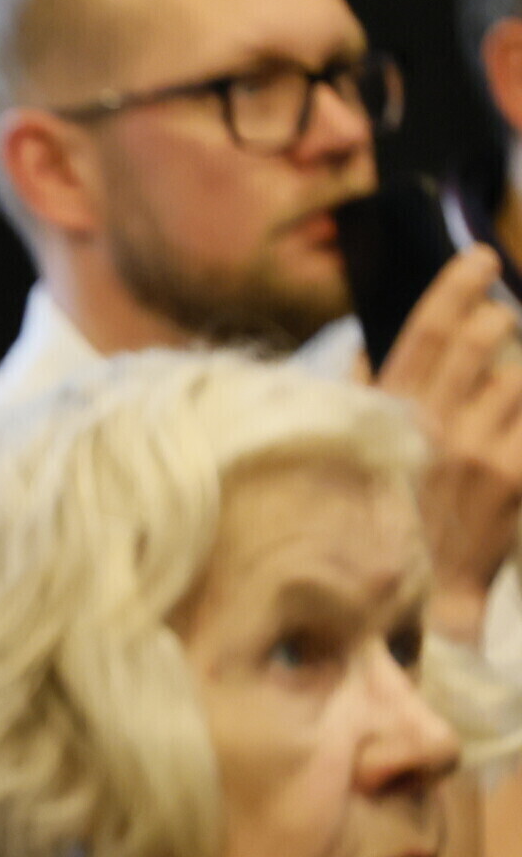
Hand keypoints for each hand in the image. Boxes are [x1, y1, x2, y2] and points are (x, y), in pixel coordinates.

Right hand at [375, 246, 521, 641]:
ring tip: (501, 396)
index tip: (481, 257)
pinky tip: (511, 423)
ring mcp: (480, 449)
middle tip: (503, 312)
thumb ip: (356, 400)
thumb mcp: (351, 459)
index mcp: (389, 417)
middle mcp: (433, 426)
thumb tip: (360, 347)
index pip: (425, 333)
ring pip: (518, 377)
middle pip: (482, 341)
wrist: (422, 599)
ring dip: (516, 378)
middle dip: (499, 317)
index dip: (454, 288)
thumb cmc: (383, 527)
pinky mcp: (518, 474)